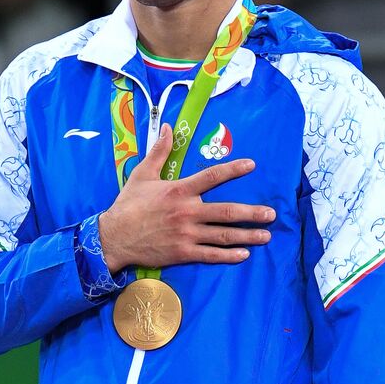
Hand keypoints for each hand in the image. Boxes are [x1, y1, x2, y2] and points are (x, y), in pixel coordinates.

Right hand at [98, 123, 275, 273]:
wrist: (113, 237)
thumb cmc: (128, 205)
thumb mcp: (142, 174)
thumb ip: (159, 151)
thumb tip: (169, 128)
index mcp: (179, 190)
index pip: (212, 177)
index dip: (234, 170)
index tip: (252, 165)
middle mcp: (187, 212)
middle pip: (227, 212)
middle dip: (252, 213)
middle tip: (271, 214)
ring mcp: (186, 234)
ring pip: (223, 235)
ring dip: (248, 236)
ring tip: (266, 236)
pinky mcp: (182, 253)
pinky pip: (211, 255)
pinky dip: (229, 255)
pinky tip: (244, 254)